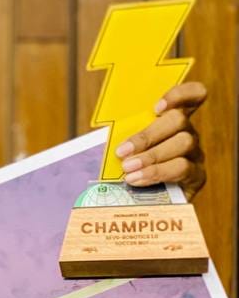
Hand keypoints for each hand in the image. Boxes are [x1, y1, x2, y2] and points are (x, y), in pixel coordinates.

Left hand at [115, 81, 207, 201]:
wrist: (147, 202)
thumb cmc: (133, 168)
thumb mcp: (126, 148)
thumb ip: (122, 136)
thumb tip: (99, 135)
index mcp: (172, 119)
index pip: (192, 95)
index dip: (180, 94)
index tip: (156, 107)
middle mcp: (188, 132)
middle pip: (178, 120)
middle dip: (147, 135)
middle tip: (122, 152)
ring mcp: (195, 153)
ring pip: (182, 143)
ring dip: (151, 156)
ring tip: (127, 169)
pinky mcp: (197, 176)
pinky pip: (182, 168)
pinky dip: (157, 173)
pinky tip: (138, 179)